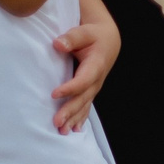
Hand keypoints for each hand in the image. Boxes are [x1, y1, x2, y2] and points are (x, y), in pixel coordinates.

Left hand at [51, 9, 121, 132]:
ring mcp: (95, 87)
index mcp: (96, 65)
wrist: (108, 41)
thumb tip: (57, 44)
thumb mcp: (84, 32)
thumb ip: (72, 38)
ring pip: (84, 105)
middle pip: (83, 98)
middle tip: (57, 122)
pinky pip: (86, 106)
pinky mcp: (91, 90)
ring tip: (62, 131)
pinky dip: (80, 118)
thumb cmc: (93, 35)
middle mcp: (97, 80)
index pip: (83, 80)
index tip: (54, 94)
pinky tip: (73, 129)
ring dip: (74, 118)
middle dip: (70, 111)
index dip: (70, 88)